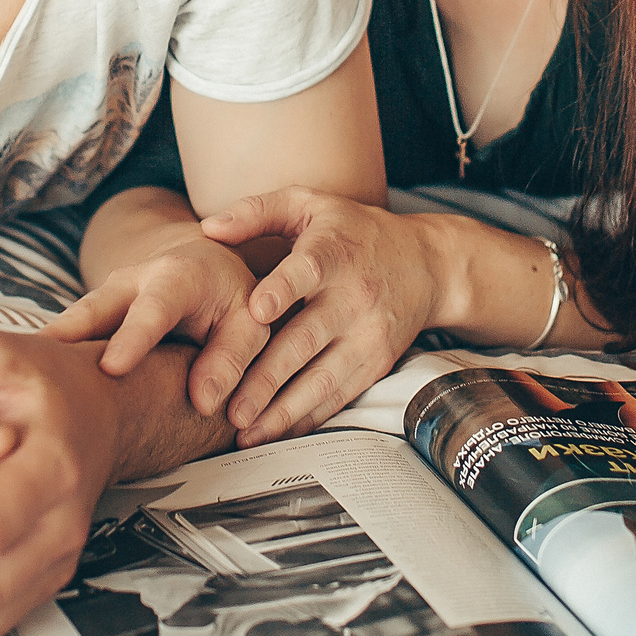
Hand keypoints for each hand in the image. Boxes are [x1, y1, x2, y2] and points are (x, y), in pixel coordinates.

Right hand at [42, 230, 271, 416]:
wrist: (203, 264)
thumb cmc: (231, 299)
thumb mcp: (251, 322)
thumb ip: (231, 357)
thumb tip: (204, 401)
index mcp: (178, 278)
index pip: (154, 308)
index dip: (133, 337)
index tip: (112, 366)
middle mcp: (131, 282)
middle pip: (93, 308)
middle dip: (66, 335)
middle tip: (35, 366)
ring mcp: (103, 298)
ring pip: (70, 322)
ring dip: (44, 350)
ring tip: (13, 380)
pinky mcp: (89, 316)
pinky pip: (66, 338)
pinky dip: (45, 359)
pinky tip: (20, 386)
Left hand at [201, 187, 441, 445]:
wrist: (427, 264)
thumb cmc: (352, 231)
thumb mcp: (309, 205)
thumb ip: (257, 211)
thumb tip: (208, 228)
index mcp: (333, 251)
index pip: (308, 270)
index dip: (283, 290)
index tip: (256, 311)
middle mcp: (353, 295)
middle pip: (307, 339)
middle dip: (268, 377)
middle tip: (231, 406)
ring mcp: (367, 333)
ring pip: (323, 377)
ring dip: (284, 409)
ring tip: (246, 430)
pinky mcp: (376, 361)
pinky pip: (340, 394)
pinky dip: (309, 416)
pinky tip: (278, 430)